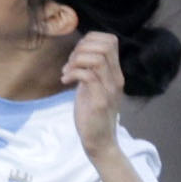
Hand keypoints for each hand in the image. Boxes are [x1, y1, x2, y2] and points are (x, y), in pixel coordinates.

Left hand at [62, 33, 123, 154]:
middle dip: (82, 48)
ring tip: (67, 72)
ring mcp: (109, 89)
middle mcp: (115, 78)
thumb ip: (90, 70)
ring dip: (76, 61)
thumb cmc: (92, 114)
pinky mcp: (100, 101)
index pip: (111, 41)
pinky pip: (88, 76)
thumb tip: (79, 52)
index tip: (76, 54)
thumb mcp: (93, 86)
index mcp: (115, 73)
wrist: (99, 142)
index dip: (90, 39)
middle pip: (105, 45)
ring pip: (97, 59)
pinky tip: (65, 81)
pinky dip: (73, 73)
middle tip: (70, 63)